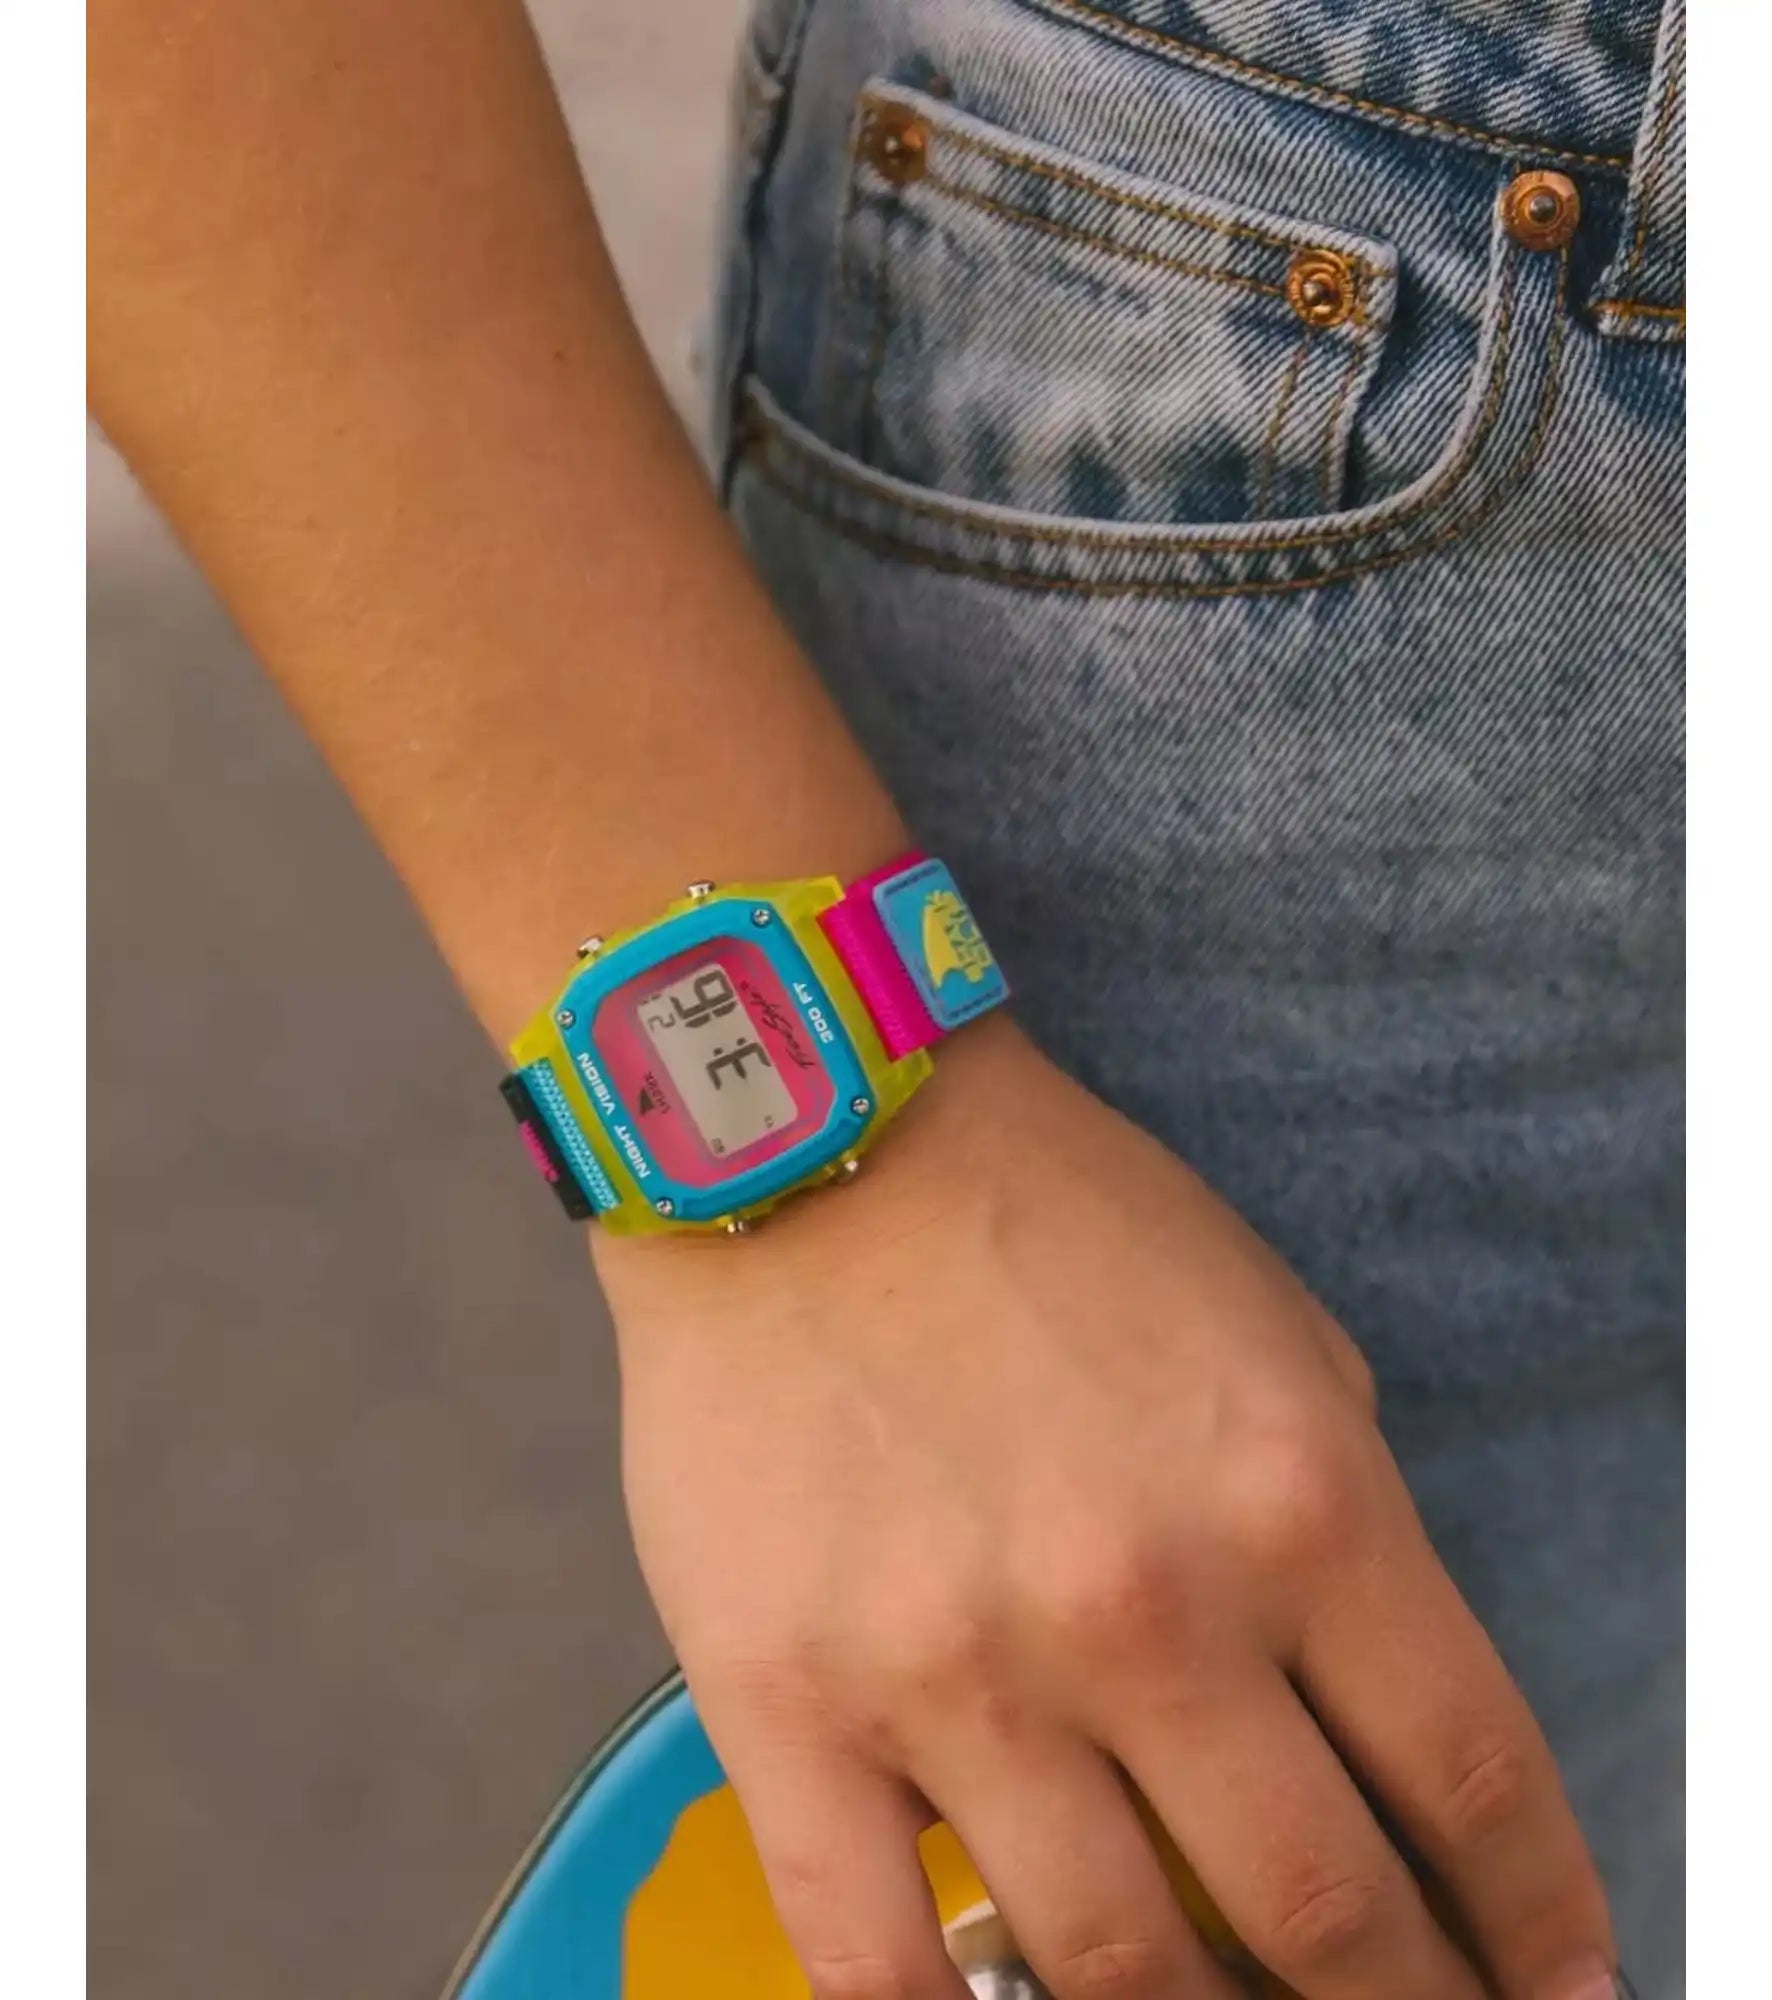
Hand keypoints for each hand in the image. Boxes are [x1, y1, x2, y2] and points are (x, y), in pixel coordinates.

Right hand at [598, 1020, 1616, 1999]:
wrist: (806, 1142)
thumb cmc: (1046, 1219)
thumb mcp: (1272, 1329)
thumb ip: (1342, 1530)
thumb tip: (1378, 1732)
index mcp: (1297, 1500)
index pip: (1473, 1784)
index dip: (1536, 1925)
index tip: (1553, 1990)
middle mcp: (1146, 1609)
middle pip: (1321, 1919)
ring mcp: (958, 1674)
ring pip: (1117, 1975)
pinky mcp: (786, 1705)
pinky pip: (873, 1964)